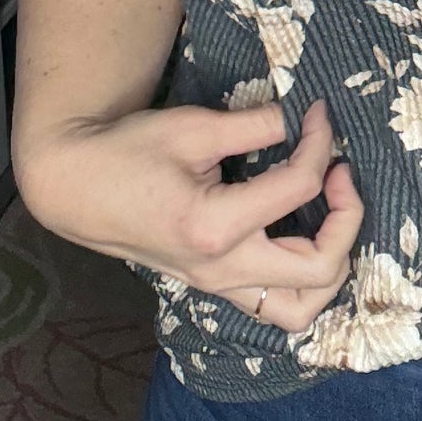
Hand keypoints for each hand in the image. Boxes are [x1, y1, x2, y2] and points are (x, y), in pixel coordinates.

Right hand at [19, 96, 364, 330]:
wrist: (75, 186)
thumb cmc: (127, 151)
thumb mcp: (195, 126)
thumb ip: (257, 124)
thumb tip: (306, 117)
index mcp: (215, 227)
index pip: (299, 186)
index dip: (320, 142)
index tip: (318, 112)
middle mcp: (221, 269)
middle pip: (320, 269)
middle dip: (346, 218)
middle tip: (338, 171)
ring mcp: (216, 285)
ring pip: (300, 307)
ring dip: (330, 262)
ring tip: (329, 213)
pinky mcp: (213, 284)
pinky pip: (273, 303)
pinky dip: (303, 278)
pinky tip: (303, 234)